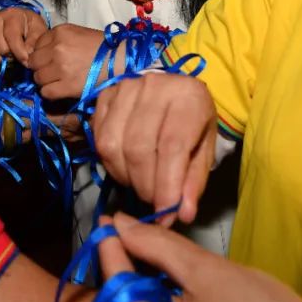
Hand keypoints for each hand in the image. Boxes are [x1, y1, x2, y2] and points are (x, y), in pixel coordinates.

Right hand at [0, 8, 48, 65]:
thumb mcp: (38, 30)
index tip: (25, 60)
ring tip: (12, 55)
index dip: (19, 51)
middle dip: (12, 55)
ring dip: (3, 58)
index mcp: (11, 15)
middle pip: (0, 46)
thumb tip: (26, 55)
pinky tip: (3, 57)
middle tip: (19, 54)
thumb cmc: (30, 25)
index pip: (12, 36)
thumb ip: (33, 42)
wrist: (21, 20)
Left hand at [27, 24, 115, 99]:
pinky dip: (51, 93)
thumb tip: (40, 54)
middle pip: (33, 62)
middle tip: (54, 72)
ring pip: (38, 78)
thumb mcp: (78, 34)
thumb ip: (58, 40)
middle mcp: (57, 48)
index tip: (50, 59)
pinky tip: (61, 89)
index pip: (36, 45)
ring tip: (59, 81)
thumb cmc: (103, 47)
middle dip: (41, 68)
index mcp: (60, 32)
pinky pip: (46, 92)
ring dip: (46, 81)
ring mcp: (61, 67)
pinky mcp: (67, 86)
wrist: (122, 60)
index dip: (42, 54)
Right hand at [92, 73, 215, 224]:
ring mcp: (126, 88)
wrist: (176, 92)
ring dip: (124, 176)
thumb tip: (182, 214)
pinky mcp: (105, 95)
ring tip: (139, 183)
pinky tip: (125, 166)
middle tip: (152, 200)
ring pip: (112, 145)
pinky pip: (98, 138)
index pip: (171, 146)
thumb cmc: (194, 124)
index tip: (165, 214)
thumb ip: (193, 182)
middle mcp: (155, 86)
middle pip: (137, 148)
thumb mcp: (204, 151)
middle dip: (144, 185)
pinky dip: (109, 162)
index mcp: (188, 96)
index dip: (166, 185)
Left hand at [98, 213, 301, 301]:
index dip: (109, 246)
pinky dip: (148, 292)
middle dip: (116, 265)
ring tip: (142, 251)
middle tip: (124, 234)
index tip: (112, 218)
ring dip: (131, 277)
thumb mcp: (205, 271)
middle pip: (115, 295)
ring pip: (131, 301)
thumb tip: (121, 221)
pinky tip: (158, 276)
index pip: (114, 279)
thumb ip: (158, 247)